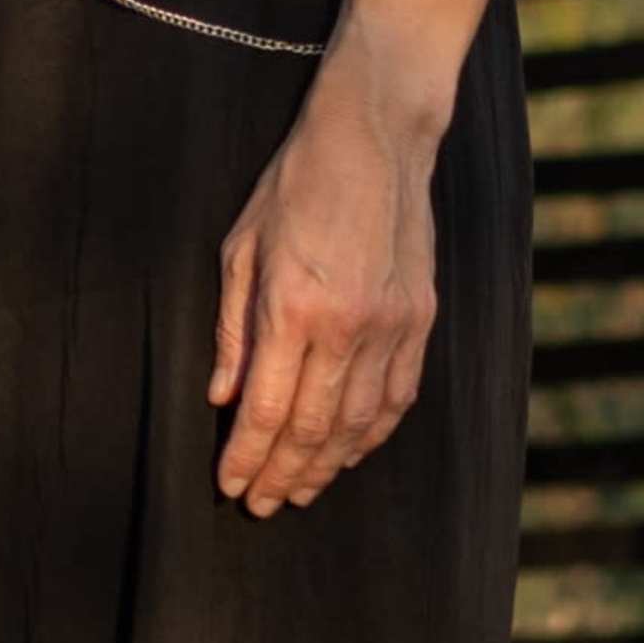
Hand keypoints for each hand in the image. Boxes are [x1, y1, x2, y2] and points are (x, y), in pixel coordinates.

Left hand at [210, 34, 441, 513]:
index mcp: (293, 309)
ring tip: (301, 491)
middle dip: (283, 474)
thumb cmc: (295, 185)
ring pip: (359, 423)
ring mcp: (392, 326)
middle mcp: (348, 327)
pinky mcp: (422, 319)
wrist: (375, 138)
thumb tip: (221, 398)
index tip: (231, 487)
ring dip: (327, 465)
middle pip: (311, 427)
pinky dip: (372, 434)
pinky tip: (350, 452)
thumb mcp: (241, 248)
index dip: (247, 457)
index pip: (265, 409)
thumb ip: (233, 330)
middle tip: (262, 505)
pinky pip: (398, 397)